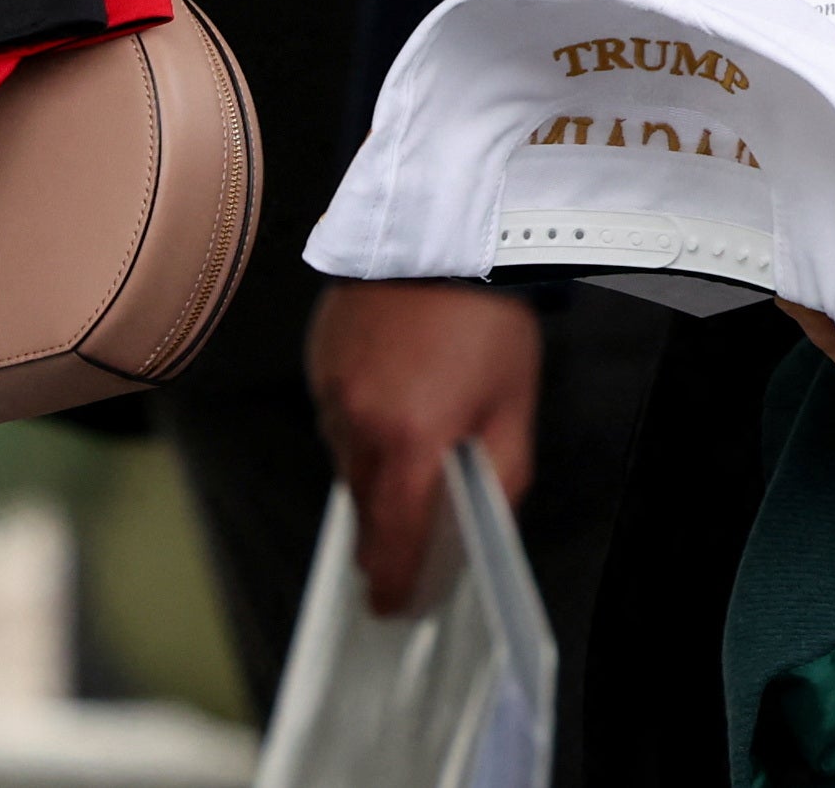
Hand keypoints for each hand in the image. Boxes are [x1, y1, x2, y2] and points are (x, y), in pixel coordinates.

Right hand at [310, 281, 541, 614]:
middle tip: (407, 538)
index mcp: (410, 441)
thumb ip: (500, 476)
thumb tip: (481, 521)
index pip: (389, 540)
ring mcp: (331, 389)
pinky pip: (334, 416)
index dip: (390, 581)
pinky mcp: (319, 359)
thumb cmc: (485, 316)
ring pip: (346, 461)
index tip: (390, 603)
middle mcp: (358, 422)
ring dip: (374, 471)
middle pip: (363, 506)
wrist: (440, 231)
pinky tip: (393, 396)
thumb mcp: (515, 405)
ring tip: (412, 444)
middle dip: (384, 529)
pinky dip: (359, 424)